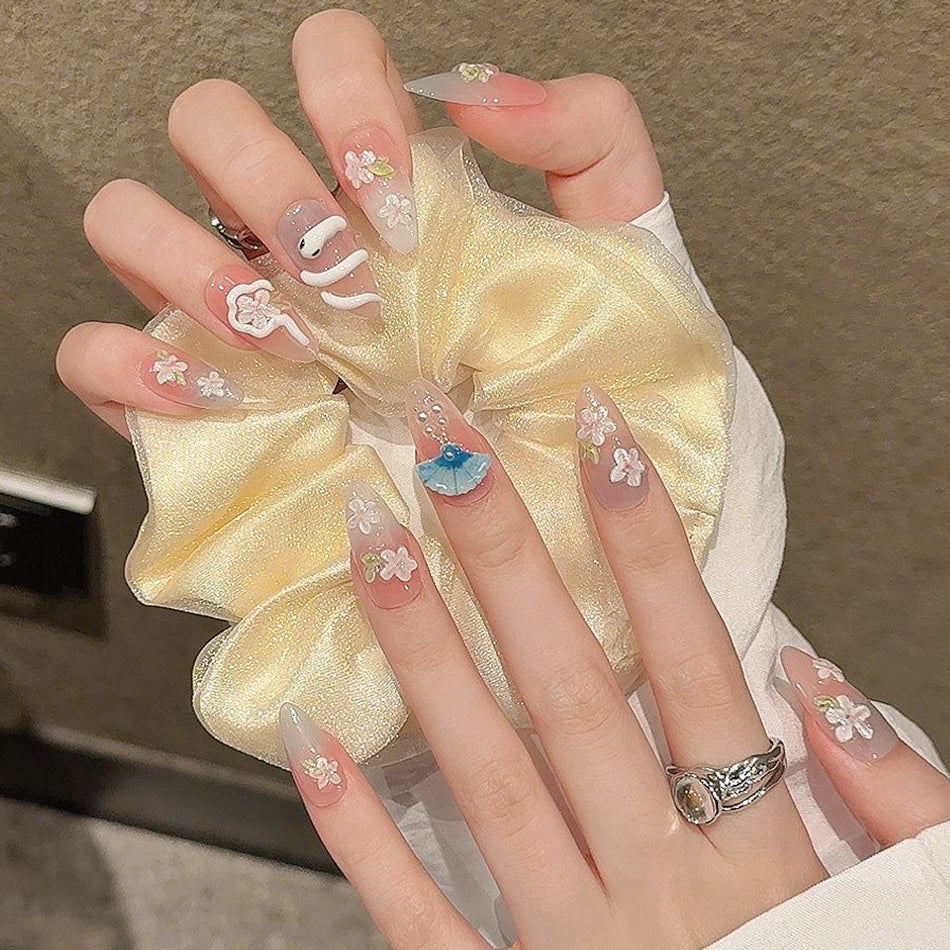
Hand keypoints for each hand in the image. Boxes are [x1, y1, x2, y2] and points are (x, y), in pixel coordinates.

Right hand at [55, 9, 662, 436]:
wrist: (555, 508)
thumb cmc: (578, 380)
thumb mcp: (616, 246)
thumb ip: (585, 134)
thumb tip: (474, 92)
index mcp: (379, 183)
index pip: (322, 63)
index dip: (344, 105)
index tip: (398, 203)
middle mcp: (292, 235)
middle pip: (209, 123)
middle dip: (268, 187)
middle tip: (347, 282)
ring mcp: (232, 314)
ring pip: (128, 218)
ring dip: (193, 264)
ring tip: (289, 343)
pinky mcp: (191, 404)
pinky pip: (91, 353)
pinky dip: (125, 360)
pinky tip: (208, 391)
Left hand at [281, 380, 949, 949]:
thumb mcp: (908, 907)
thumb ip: (895, 799)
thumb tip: (816, 678)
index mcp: (759, 855)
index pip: (694, 662)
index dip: (646, 543)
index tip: (597, 436)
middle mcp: (657, 888)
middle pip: (571, 694)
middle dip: (506, 559)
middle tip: (444, 451)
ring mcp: (571, 947)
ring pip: (485, 779)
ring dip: (424, 652)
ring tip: (371, 542)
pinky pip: (420, 914)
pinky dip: (359, 830)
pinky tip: (311, 734)